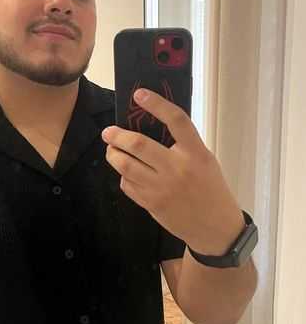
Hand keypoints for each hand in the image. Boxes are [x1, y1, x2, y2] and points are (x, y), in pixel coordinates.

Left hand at [102, 89, 244, 254]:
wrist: (215, 228)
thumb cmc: (210, 188)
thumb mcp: (204, 161)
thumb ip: (182, 146)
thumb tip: (149, 127)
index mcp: (196, 153)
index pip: (176, 121)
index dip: (157, 104)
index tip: (139, 95)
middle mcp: (178, 168)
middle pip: (138, 144)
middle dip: (117, 136)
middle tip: (108, 132)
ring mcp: (162, 188)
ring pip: (126, 165)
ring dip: (113, 155)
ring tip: (112, 151)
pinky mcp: (151, 204)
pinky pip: (127, 184)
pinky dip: (123, 176)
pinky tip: (126, 173)